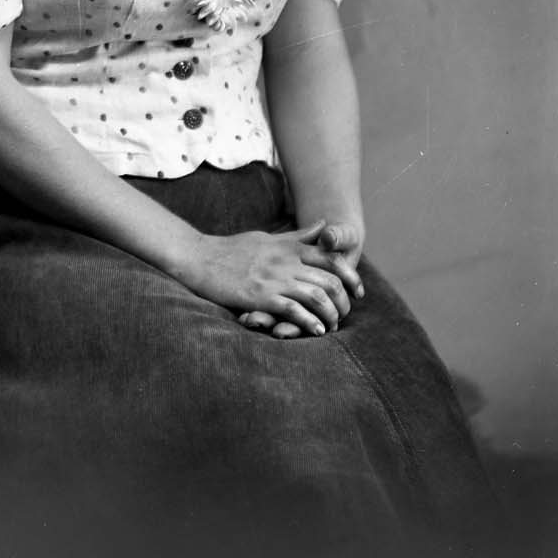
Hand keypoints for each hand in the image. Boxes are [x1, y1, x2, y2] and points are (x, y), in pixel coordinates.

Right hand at [239, 218, 365, 337]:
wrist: (199, 257)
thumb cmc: (232, 249)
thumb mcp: (268, 237)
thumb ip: (297, 236)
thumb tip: (323, 226)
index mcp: (290, 247)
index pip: (332, 259)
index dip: (351, 277)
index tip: (358, 293)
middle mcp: (287, 261)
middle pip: (330, 280)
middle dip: (343, 302)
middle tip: (343, 316)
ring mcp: (274, 278)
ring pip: (317, 297)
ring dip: (330, 316)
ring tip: (331, 327)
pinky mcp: (260, 295)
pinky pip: (293, 310)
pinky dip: (309, 322)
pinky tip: (316, 331)